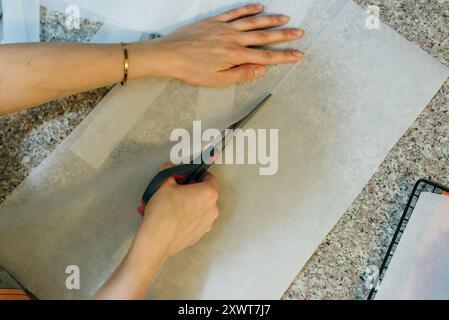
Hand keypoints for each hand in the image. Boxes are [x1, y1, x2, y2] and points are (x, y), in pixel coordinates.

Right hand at [138, 168, 218, 257]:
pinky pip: (193, 221)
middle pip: (203, 193)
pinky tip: (168, 217)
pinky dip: (184, 217)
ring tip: (166, 205)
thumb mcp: (164, 184)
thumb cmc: (163, 211)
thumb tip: (170, 168)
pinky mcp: (199, 235)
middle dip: (190, 190)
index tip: (187, 175)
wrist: (157, 240)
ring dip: (185, 204)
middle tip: (174, 189)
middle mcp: (212, 209)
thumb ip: (170, 173)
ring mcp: (207, 224)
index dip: (196, 174)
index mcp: (208, 193)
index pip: (208, 177)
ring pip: (198, 208)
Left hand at [145, 4, 303, 86]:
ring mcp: (224, 27)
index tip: (298, 55)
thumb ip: (241, 74)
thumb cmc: (192, 71)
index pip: (265, 57)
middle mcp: (233, 39)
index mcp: (235, 56)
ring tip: (286, 19)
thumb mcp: (217, 81)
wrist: (170, 55)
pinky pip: (235, 12)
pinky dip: (248, 9)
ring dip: (271, 20)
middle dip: (284, 36)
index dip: (283, 56)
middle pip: (264, 37)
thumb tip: (262, 70)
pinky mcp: (215, 21)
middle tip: (300, 33)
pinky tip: (259, 7)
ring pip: (253, 22)